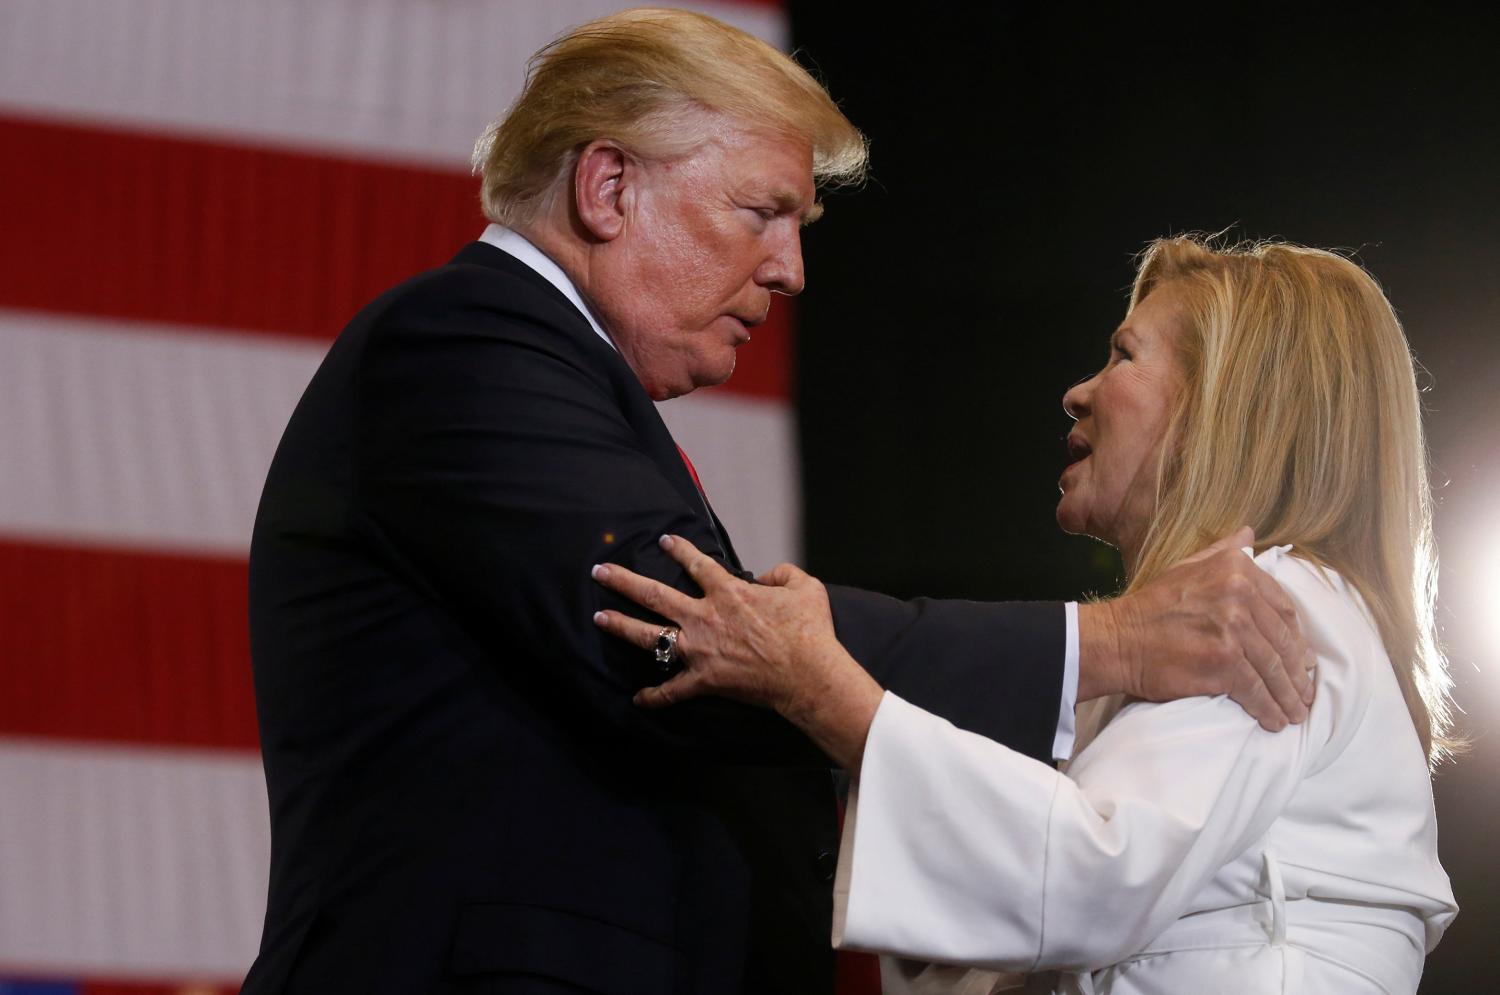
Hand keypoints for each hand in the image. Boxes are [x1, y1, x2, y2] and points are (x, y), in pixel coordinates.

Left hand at [590, 535, 882, 768]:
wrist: (808, 674)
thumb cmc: (809, 631)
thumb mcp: (804, 586)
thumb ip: (782, 573)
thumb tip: (767, 576)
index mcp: (728, 592)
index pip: (696, 563)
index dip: (679, 549)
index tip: (663, 540)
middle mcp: (705, 617)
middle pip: (654, 595)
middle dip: (623, 581)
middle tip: (600, 571)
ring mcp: (700, 650)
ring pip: (649, 636)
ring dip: (621, 625)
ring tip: (599, 617)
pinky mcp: (704, 680)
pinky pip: (673, 690)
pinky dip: (655, 696)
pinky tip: (638, 699)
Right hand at [1078, 527, 1315, 730]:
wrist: (1117, 639)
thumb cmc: (1151, 607)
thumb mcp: (1187, 567)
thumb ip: (1223, 552)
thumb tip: (1249, 534)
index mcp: (1236, 569)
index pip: (1283, 609)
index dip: (1296, 638)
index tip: (1301, 658)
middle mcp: (1239, 594)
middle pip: (1282, 641)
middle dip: (1296, 672)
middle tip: (1302, 692)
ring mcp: (1232, 629)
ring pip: (1273, 668)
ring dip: (1287, 695)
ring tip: (1293, 711)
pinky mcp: (1224, 663)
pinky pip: (1256, 690)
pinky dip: (1268, 708)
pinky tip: (1273, 720)